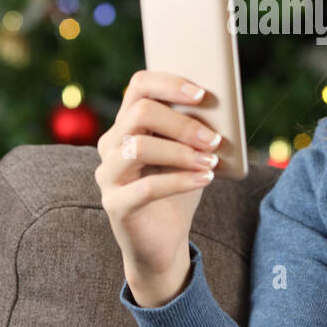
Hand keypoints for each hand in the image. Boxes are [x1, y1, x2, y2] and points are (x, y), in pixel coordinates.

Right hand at [94, 70, 221, 302]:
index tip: (202, 94)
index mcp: (126, 124)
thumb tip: (218, 108)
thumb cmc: (178, 189)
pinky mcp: (115, 205)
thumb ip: (194, 130)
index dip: (169, 83)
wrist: (164, 242)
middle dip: (183, 123)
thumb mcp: (189, 153)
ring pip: (138, 147)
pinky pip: (146, 187)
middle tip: (215, 139)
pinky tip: (206, 179)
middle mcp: (110, 144)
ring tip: (211, 161)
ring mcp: (108, 175)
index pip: (139, 86)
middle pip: (140, 113)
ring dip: (181, 152)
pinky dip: (181, 181)